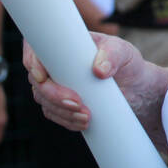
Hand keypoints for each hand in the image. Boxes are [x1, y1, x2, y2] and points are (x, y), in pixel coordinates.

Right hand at [23, 33, 143, 131]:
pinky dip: (66, 120)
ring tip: (87, 116)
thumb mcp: (123, 52)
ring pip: (43, 100)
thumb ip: (113, 55)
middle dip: (53, 94)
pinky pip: (53, 113)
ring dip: (61, 111)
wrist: (134, 86)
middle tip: (77, 103)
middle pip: (37, 80)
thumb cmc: (125, 61)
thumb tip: (99, 70)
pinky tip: (82, 123)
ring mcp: (55, 84)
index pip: (35, 48)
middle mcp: (54, 64)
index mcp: (63, 44)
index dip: (32, 61)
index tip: (43, 77)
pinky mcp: (60, 103)